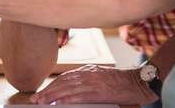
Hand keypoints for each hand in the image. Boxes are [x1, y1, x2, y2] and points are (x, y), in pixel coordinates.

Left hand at [30, 65, 158, 104]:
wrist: (138, 81)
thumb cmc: (121, 82)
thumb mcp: (101, 76)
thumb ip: (87, 81)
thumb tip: (70, 91)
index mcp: (88, 70)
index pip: (65, 78)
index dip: (51, 85)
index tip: (41, 93)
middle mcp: (89, 74)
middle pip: (63, 82)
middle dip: (48, 91)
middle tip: (36, 100)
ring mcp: (94, 82)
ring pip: (68, 89)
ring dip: (53, 96)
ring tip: (43, 102)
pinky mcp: (100, 92)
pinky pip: (80, 96)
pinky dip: (68, 100)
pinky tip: (60, 104)